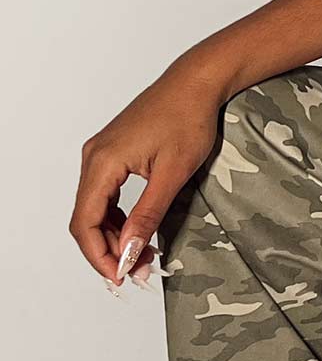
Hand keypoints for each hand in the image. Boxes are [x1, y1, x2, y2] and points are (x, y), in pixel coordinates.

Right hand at [70, 62, 226, 292]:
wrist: (196, 82)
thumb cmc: (188, 119)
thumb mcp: (173, 174)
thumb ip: (148, 214)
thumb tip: (128, 250)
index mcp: (102, 162)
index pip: (85, 222)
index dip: (100, 256)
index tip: (122, 277)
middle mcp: (94, 158)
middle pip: (86, 218)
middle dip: (109, 249)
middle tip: (140, 271)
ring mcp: (102, 154)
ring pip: (95, 208)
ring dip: (114, 235)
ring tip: (143, 255)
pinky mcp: (114, 153)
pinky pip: (106, 194)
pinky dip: (118, 217)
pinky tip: (139, 231)